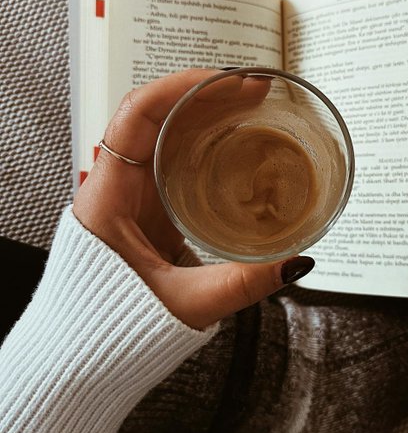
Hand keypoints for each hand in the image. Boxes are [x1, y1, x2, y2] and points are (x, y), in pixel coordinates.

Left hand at [73, 69, 313, 329]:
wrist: (86, 351)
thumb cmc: (115, 328)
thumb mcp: (186, 303)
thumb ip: (243, 283)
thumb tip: (297, 261)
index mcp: (110, 197)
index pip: (137, 115)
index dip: (182, 87)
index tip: (230, 81)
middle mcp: (116, 185)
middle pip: (158, 114)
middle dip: (208, 94)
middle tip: (257, 90)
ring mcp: (132, 193)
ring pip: (167, 132)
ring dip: (207, 112)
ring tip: (251, 104)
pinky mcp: (147, 204)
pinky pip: (175, 157)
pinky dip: (205, 140)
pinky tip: (235, 139)